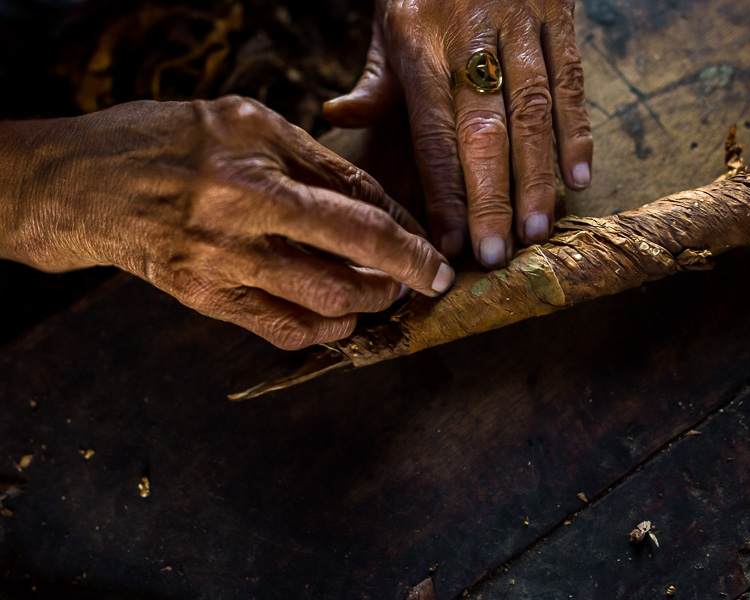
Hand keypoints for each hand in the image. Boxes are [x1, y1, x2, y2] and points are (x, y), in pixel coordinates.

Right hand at [0, 96, 453, 348]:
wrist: (84, 187)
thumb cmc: (167, 140)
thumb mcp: (246, 123)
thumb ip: (316, 162)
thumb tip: (379, 202)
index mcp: (252, 179)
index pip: (355, 221)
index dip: (408, 247)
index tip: (437, 262)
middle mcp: (236, 232)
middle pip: (345, 274)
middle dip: (397, 283)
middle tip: (416, 280)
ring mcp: (219, 274)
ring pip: (318, 311)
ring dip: (366, 308)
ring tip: (382, 295)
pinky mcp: (206, 302)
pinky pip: (280, 332)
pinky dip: (323, 330)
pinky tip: (338, 315)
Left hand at [323, 0, 592, 267]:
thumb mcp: (390, 23)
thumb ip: (375, 79)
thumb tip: (338, 119)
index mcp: (420, 44)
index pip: (432, 133)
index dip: (442, 192)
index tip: (448, 243)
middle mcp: (471, 38)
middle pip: (483, 130)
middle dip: (490, 197)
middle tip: (496, 253)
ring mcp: (521, 26)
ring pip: (532, 111)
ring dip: (537, 176)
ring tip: (536, 230)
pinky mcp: (559, 17)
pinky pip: (572, 81)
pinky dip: (578, 132)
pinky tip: (580, 179)